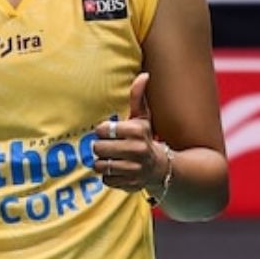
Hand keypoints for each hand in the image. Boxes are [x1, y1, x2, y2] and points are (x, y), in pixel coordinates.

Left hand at [90, 73, 166, 192]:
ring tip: (112, 158)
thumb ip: (138, 96)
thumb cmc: (145, 138)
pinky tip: (118, 170)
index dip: (103, 131)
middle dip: (101, 147)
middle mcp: (137, 150)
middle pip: (99, 148)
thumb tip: (144, 74)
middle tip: (109, 147)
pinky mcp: (129, 184)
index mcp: (137, 131)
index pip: (103, 129)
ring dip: (102, 162)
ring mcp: (134, 169)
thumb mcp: (142, 118)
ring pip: (100, 165)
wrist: (160, 167)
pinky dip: (108, 176)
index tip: (110, 132)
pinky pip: (105, 180)